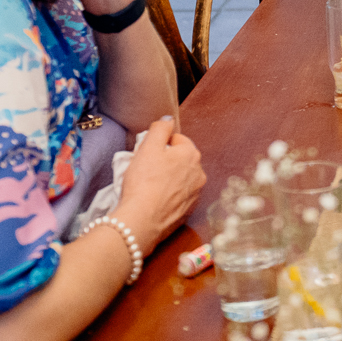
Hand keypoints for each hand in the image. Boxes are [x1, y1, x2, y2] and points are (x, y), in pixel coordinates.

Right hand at [112, 116, 204, 250]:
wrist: (142, 220)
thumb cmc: (144, 181)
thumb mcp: (148, 147)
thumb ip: (160, 128)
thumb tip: (168, 120)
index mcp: (192, 154)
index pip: (176, 139)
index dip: (159, 145)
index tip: (147, 154)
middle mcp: (199, 173)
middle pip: (179, 159)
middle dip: (165, 161)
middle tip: (146, 170)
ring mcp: (195, 194)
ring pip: (180, 178)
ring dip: (168, 179)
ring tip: (148, 186)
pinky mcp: (188, 211)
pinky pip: (178, 197)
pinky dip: (168, 196)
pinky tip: (154, 200)